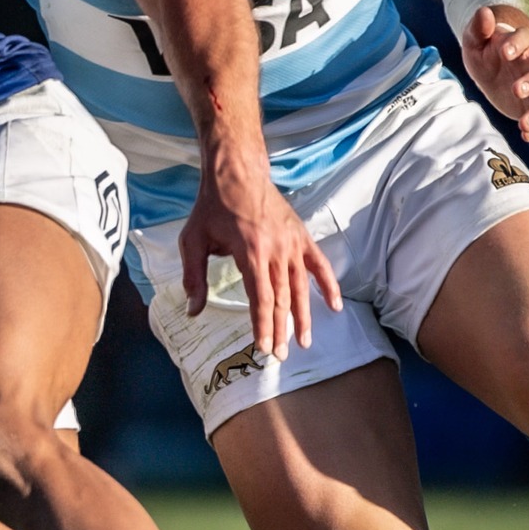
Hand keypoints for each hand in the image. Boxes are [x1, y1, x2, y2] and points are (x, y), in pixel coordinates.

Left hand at [179, 143, 341, 359]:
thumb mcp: (193, 240)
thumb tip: (193, 310)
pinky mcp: (301, 236)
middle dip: (281, 330)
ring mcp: (292, 243)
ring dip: (304, 317)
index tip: (263, 348)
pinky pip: (320, 265)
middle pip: (282, 298)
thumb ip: (194, 277)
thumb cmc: (212, 207)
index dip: (263, 325)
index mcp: (251, 252)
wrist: (237, 172)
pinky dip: (329, 285)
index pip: (261, 298)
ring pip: (302, 287)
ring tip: (306, 342)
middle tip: (282, 356)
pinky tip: (335, 307)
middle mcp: (276, 250)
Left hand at [462, 4, 528, 140]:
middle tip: (515, 90)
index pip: (526, 37)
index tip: (505, 53)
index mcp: (519, 44)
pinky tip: (526, 135)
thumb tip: (484, 12)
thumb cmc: (484, 52)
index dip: (519, 43)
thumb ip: (478, 28)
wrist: (490, 71)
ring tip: (523, 125)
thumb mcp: (474, 41)